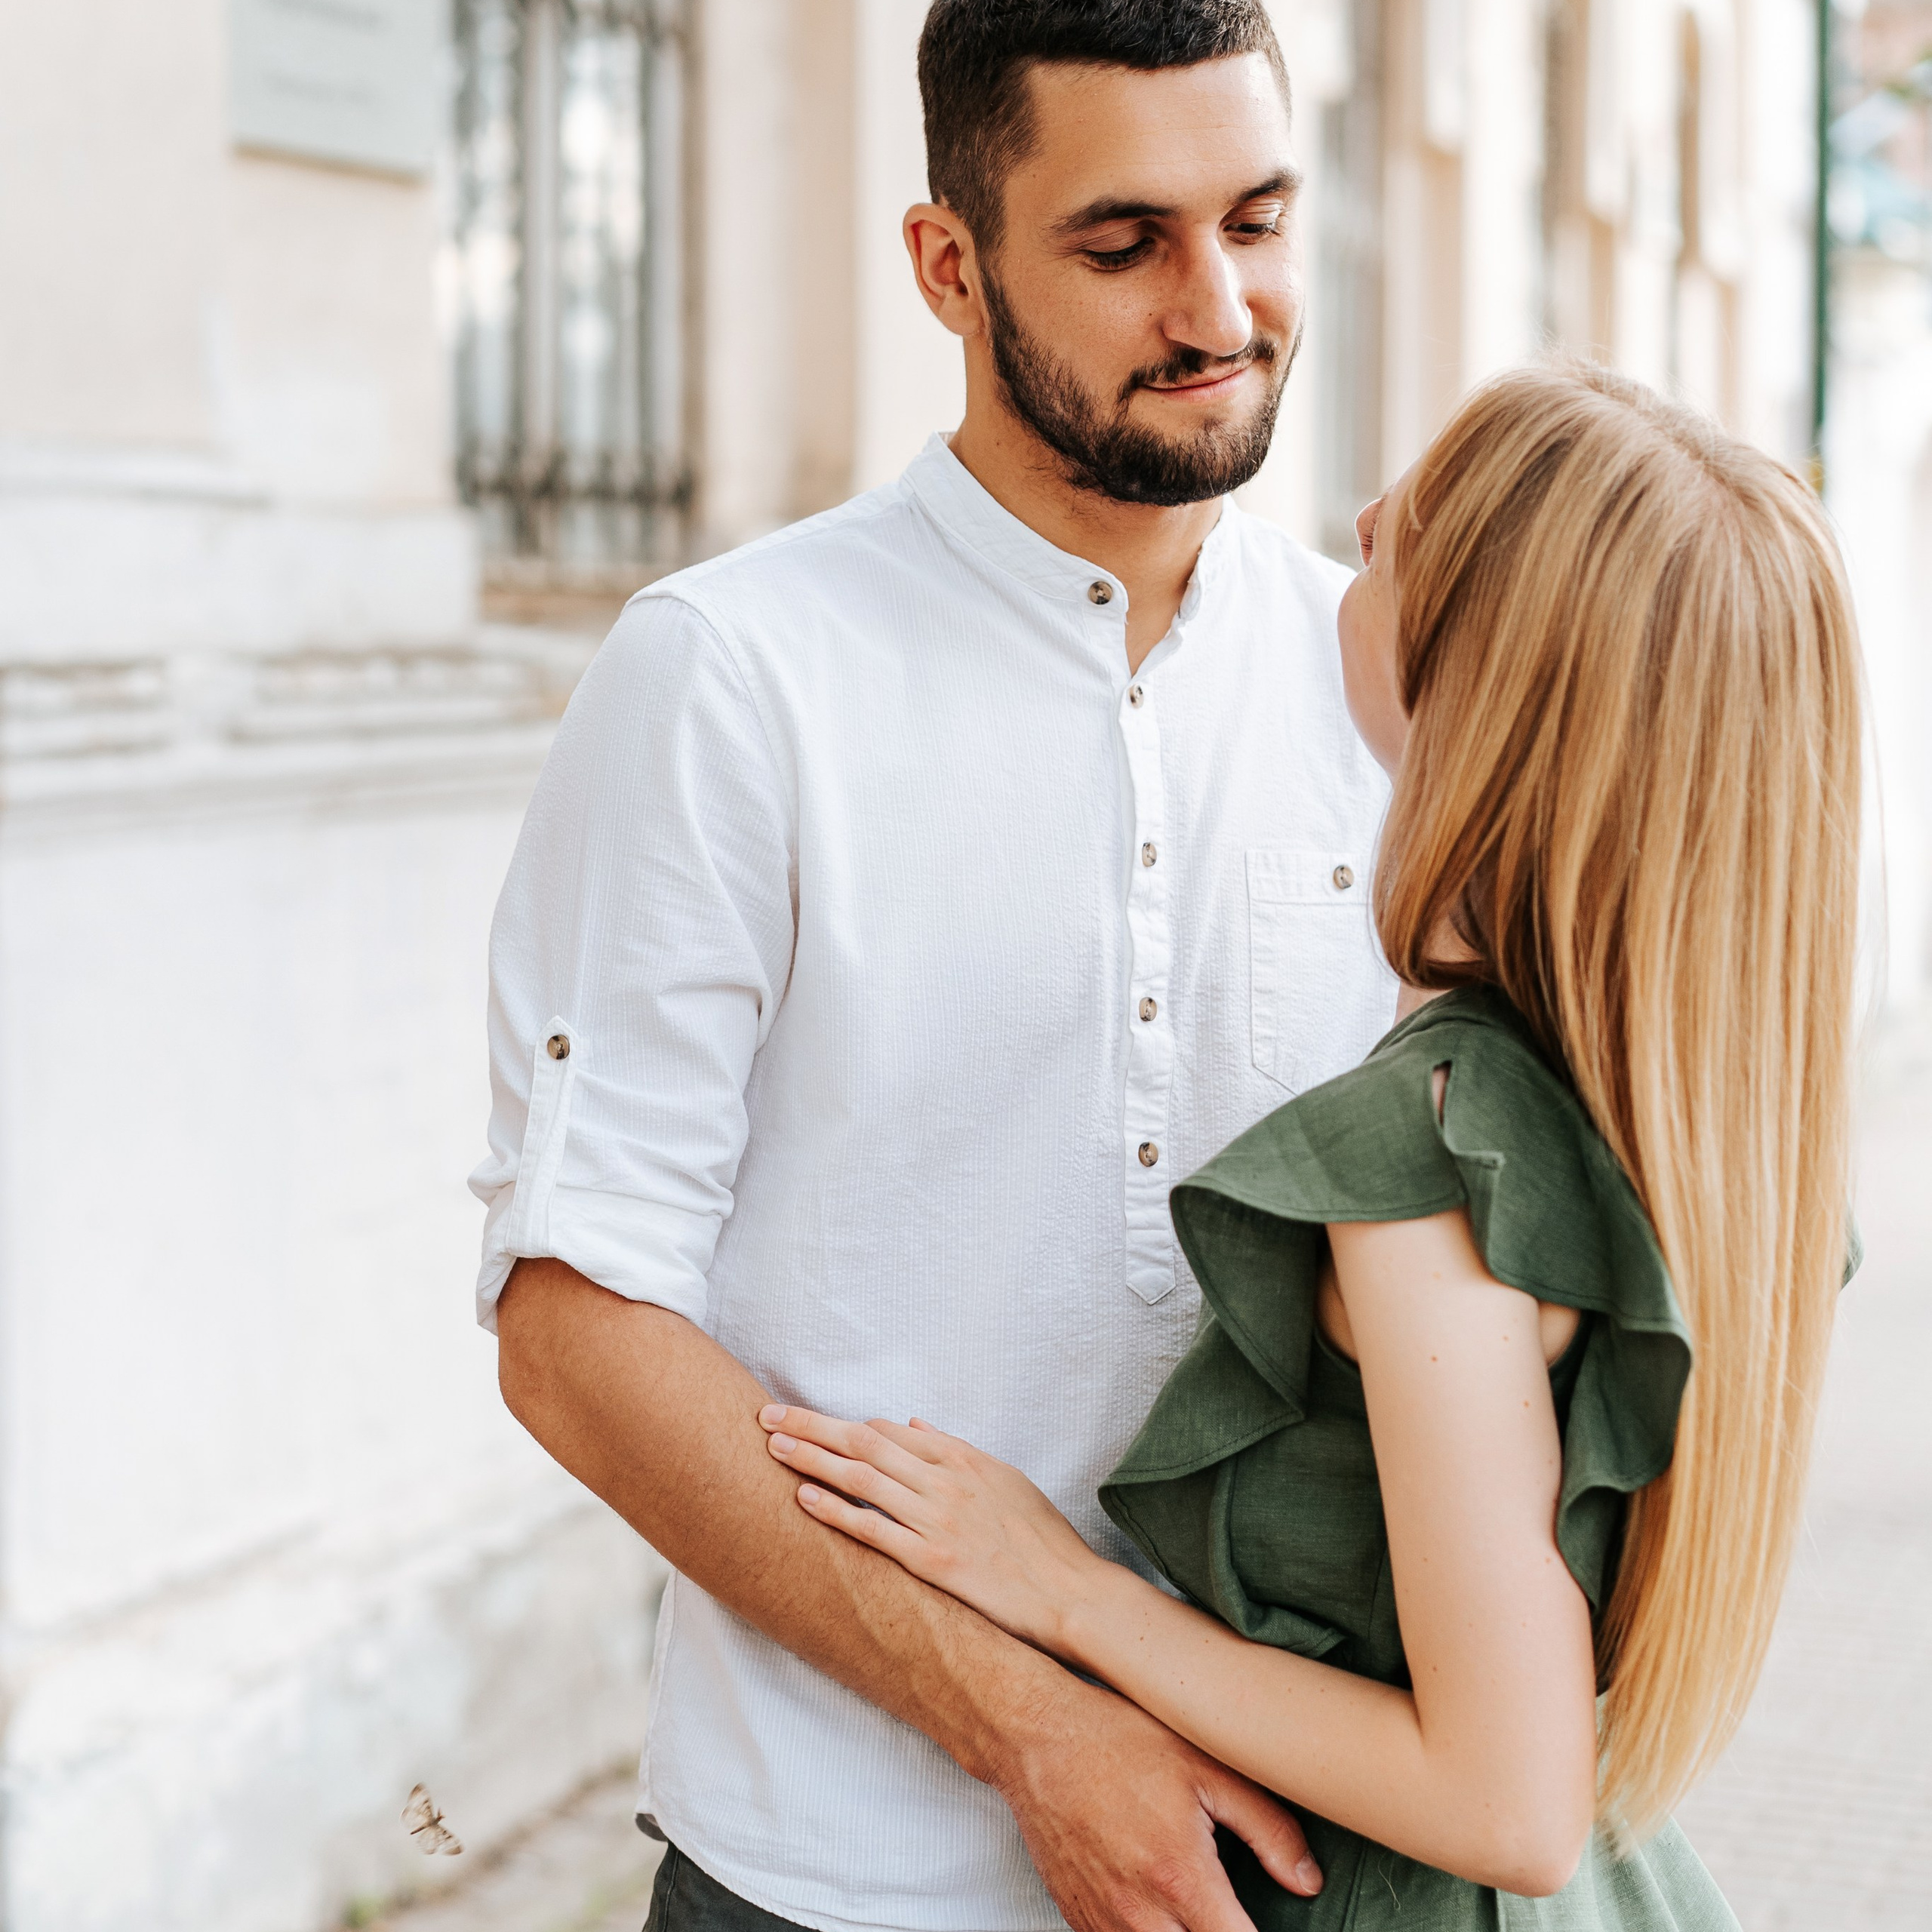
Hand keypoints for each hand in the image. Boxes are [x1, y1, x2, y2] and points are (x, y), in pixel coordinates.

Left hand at [758, 1404, 1103, 1652]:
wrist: (1071, 1593)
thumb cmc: (1043, 1541)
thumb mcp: (1006, 1479)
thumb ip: (957, 1451)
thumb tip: (913, 1424)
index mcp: (964, 1460)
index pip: (890, 1432)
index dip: (845, 1425)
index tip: (810, 1420)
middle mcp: (946, 1482)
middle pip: (865, 1443)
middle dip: (813, 1426)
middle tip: (768, 1415)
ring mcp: (938, 1520)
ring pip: (862, 1479)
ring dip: (813, 1459)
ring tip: (772, 1446)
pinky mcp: (933, 1561)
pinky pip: (874, 1530)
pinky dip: (837, 1510)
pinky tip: (804, 1498)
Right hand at [995, 1668, 1322, 1928]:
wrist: (1035, 1738)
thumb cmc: (1117, 1741)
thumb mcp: (1205, 1765)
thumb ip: (1267, 1827)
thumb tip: (1307, 1880)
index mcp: (1181, 1879)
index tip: (1270, 1922)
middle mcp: (1139, 1915)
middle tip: (1228, 1908)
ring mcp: (1103, 1923)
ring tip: (1194, 1903)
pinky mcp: (1077, 1919)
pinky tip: (1160, 1906)